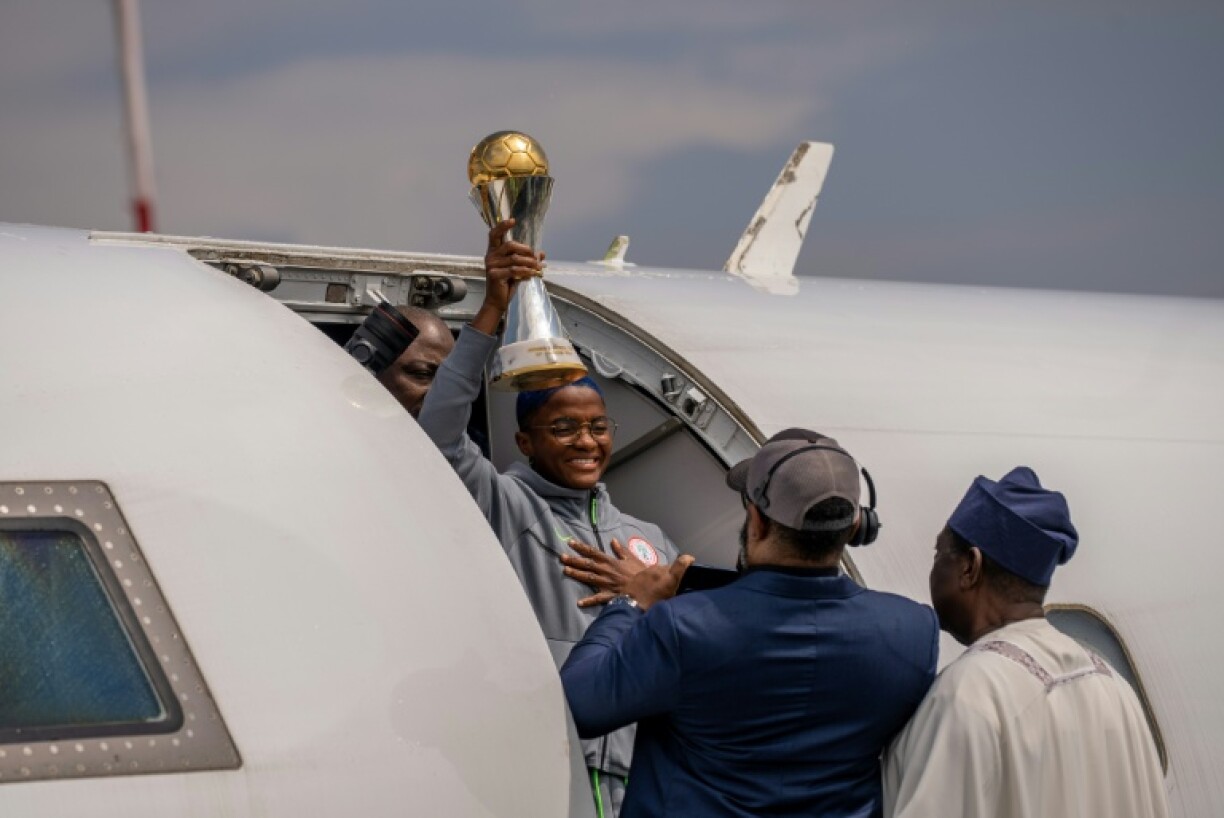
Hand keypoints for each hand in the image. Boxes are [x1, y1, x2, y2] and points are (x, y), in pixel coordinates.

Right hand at [472, 219, 543, 333]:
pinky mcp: (494, 275)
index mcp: (494, 251)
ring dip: (530, 263)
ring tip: (538, 268)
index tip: (513, 220)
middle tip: (536, 258)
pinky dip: (526, 272)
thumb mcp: (519, 269)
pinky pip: (514, 270)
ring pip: (515, 258)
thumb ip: (528, 260)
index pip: (494, 234)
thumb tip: (542, 254)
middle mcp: (490, 256)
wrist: (498, 301)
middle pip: (510, 245)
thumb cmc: (508, 284)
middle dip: (526, 250)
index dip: (502, 226)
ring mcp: (491, 266)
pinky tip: (532, 275)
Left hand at [562, 538, 647, 608]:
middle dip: (574, 560)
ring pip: (589, 578)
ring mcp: (607, 583)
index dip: (581, 547)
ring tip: (565, 571)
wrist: (649, 586)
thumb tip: (613, 540)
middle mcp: (606, 571)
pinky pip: (598, 598)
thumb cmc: (641, 572)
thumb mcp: (632, 558)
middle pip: (587, 564)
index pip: (593, 552)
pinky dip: (589, 601)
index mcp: (611, 561)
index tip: (570, 543)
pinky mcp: (611, 595)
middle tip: (561, 557)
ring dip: (576, 574)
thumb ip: (621, 550)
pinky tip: (579, 603)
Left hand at [624, 555, 694, 611]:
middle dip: (671, 572)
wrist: (631, 607)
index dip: (687, 560)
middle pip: (669, 567)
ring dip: (661, 574)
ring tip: (659, 585)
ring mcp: (648, 570)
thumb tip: (679, 584)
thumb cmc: (652, 608)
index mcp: (669, 579)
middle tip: (671, 582)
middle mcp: (660, 571)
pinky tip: (649, 584)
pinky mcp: (640, 572)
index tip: (691, 560)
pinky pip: (649, 571)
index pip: (681, 562)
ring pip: (659, 569)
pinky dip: (652, 576)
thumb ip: (674, 589)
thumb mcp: (669, 601)